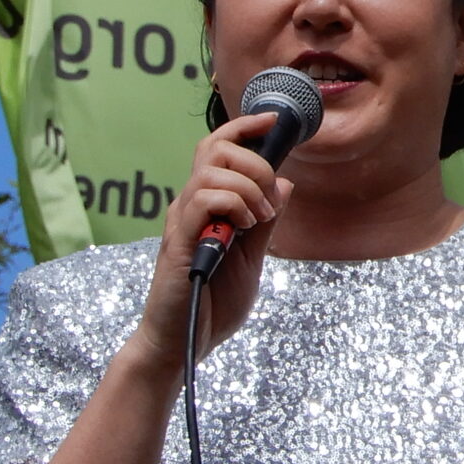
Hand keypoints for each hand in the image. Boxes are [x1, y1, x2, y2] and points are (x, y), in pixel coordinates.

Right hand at [129, 111, 289, 374]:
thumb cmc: (213, 302)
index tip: (275, 122)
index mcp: (208, 204)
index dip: (246, 127)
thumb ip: (266, 222)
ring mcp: (182, 220)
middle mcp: (190, 204)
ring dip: (247, 187)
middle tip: (268, 199)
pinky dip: (232, 204)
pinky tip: (242, 229)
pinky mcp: (179, 240)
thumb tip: (285, 184)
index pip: (220, 148)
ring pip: (211, 171)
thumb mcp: (252, 258)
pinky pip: (203, 200)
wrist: (185, 342)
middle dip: (254, 161)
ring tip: (258, 220)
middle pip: (215, 147)